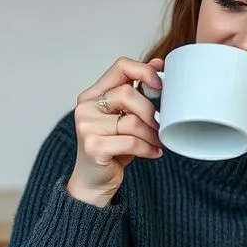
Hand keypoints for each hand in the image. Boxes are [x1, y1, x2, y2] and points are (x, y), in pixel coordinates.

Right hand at [67, 56, 164, 206]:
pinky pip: (131, 142)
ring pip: (132, 121)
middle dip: (150, 112)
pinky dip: (147, 149)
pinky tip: (153, 153)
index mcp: (93, 94)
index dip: (144, 71)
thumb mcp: (125, 117)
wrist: (93, 182)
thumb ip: (137, 92)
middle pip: (128, 94)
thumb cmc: (112, 148)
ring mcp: (86, 126)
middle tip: (159, 126)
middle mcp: (86, 107)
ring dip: (152, 135)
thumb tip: (158, 64)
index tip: (160, 85)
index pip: (120, 66)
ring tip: (157, 143)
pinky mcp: (93, 146)